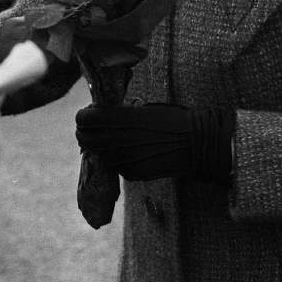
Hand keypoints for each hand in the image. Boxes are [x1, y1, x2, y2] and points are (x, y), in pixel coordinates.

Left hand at [74, 103, 233, 183]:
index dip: (84, 116)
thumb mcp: (143, 108)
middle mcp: (118, 140)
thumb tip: (101, 113)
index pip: (84, 118)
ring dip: (100, 147)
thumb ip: (119, 113)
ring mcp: (124, 159)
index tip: (90, 113)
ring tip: (114, 139)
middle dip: (85, 133)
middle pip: (84, 139)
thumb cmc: (173, 118)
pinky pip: (114, 165)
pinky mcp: (132, 173)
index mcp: (120, 119)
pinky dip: (116, 159)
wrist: (197, 143)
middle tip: (95, 128)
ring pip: (98, 154)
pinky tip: (129, 151)